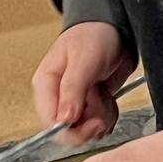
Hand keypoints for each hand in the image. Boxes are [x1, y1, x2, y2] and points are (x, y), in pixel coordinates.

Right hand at [31, 21, 137, 148]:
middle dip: (89, 122)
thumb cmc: (94, 35)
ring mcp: (75, 103)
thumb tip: (64, 119)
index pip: (49, 122)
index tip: (93, 122)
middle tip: (102, 102)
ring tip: (104, 94)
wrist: (116, 30)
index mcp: (46, 84)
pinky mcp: (90, 106)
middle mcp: (57, 97)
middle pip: (68, 131)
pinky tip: (108, 97)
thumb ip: (73, 89)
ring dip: (101, 117)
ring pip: (85, 130)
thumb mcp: (83, 60)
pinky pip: (98, 125)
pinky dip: (108, 115)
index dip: (72, 130)